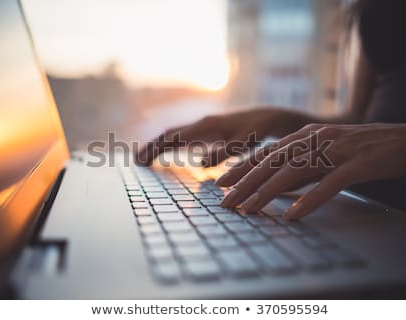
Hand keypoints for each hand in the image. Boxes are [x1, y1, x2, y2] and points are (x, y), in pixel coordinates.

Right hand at [136, 108, 307, 165]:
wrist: (270, 117)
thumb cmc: (260, 129)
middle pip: (170, 135)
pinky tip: (168, 153)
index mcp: (206, 126)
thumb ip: (225, 152)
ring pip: (175, 135)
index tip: (141, 160)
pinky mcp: (209, 132)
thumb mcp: (246, 142)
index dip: (156, 149)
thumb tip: (200, 163)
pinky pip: (185, 137)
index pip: (174, 138)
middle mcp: (201, 124)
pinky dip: (172, 145)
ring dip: (159, 146)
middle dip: (152, 147)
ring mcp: (204, 127)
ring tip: (144, 158)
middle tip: (136, 161)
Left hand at [215, 123, 405, 219]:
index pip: (266, 153)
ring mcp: (336, 149)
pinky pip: (330, 183)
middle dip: (245, 183)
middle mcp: (315, 139)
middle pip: (273, 162)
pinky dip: (310, 199)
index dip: (242, 169)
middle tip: (226, 202)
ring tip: (249, 210)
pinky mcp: (357, 163)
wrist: (404, 139)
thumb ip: (301, 166)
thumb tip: (275, 185)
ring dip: (268, 192)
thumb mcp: (324, 152)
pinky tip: (294, 214)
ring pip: (294, 171)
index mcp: (305, 136)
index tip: (221, 184)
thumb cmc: (360, 148)